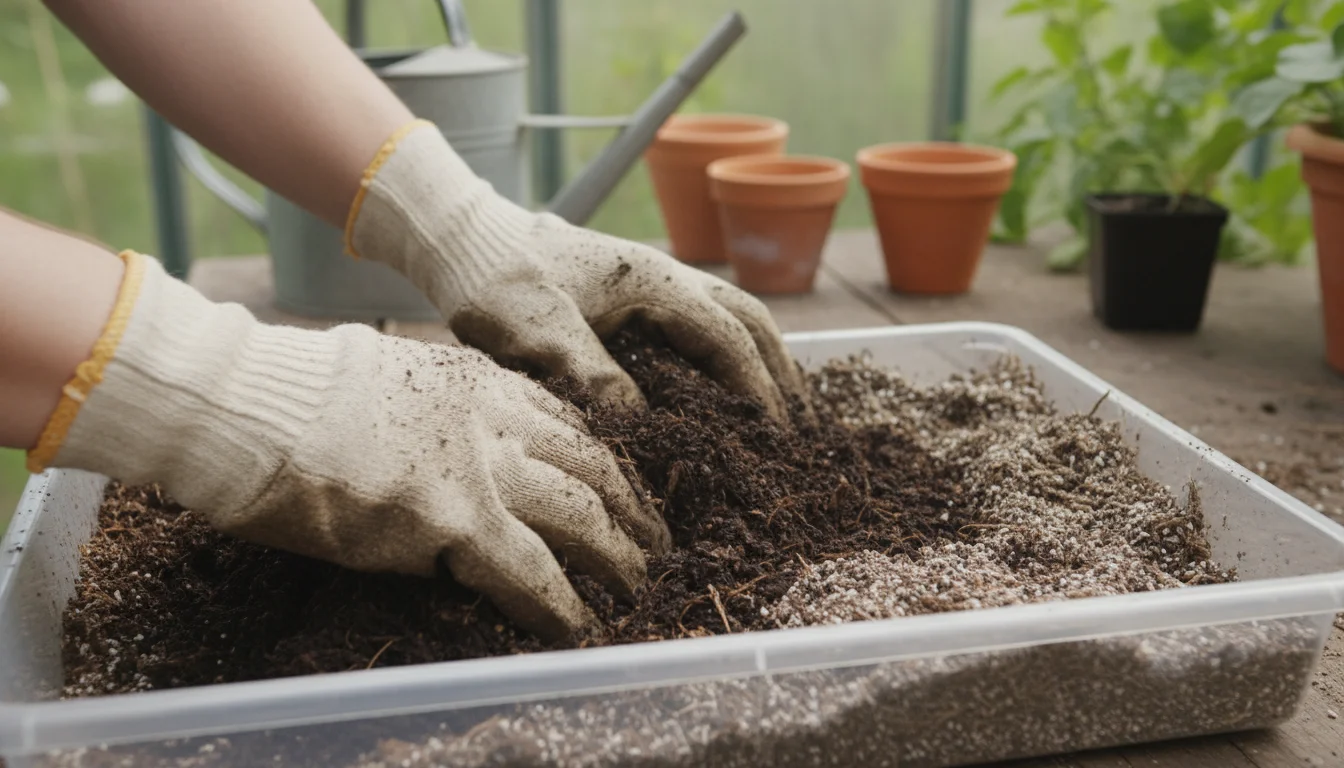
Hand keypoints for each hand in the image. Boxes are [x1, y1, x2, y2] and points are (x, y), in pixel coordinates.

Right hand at [34, 252, 670, 639]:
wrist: (246, 405)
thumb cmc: (295, 395)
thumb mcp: (391, 374)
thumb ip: (442, 407)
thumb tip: (456, 445)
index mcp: (479, 377)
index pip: (572, 421)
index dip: (611, 463)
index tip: (629, 492)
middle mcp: (494, 415)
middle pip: (595, 465)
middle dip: (634, 511)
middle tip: (656, 546)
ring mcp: (479, 465)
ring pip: (582, 515)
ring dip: (618, 559)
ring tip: (641, 590)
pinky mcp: (452, 518)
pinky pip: (531, 571)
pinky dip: (564, 605)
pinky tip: (581, 628)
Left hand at [347, 120, 809, 420]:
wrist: (465, 240)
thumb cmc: (497, 281)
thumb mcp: (537, 334)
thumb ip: (592, 375)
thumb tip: (643, 422)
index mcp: (653, 280)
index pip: (728, 338)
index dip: (758, 390)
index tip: (777, 437)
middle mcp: (667, 275)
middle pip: (750, 320)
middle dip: (782, 373)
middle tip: (801, 428)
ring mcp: (654, 282)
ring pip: (732, 317)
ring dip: (763, 361)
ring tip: (782, 412)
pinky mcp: (636, 295)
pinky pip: (703, 323)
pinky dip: (731, 355)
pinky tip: (726, 390)